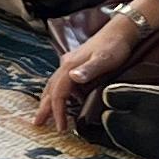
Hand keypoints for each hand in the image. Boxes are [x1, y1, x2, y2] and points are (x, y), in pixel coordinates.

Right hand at [38, 0, 158, 133]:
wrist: (120, 31)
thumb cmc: (114, 47)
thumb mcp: (104, 60)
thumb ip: (88, 70)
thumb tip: (72, 78)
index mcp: (70, 66)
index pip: (58, 93)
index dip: (57, 111)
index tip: (60, 128)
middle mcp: (66, 65)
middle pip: (50, 89)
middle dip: (44, 107)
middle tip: (37, 123)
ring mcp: (70, 64)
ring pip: (54, 85)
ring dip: (49, 100)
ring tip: (44, 114)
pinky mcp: (76, 64)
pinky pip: (63, 82)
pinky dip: (60, 93)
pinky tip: (67, 100)